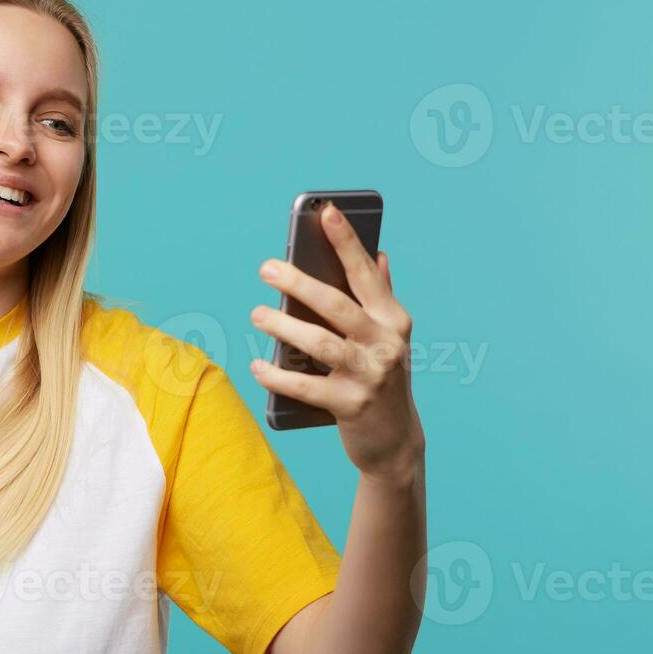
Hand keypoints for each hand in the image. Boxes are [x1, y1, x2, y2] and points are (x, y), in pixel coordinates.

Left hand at [250, 203, 424, 480]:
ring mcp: (370, 375)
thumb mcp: (388, 337)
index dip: (346, 241)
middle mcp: (386, 344)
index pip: (366, 273)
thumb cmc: (382, 377)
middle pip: (336, 305)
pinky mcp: (350, 406)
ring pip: (318, 343)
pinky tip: (256, 364)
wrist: (396, 442)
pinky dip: (275, 375)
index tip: (325, 212)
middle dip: (299, 282)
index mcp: (394, 319)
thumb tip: (379, 253)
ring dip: (282, 326)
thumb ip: (381, 296)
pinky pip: (303, 386)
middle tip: (266, 268)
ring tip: (257, 314)